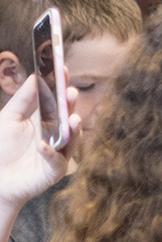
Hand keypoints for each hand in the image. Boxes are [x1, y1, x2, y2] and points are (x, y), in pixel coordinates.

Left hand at [0, 80, 75, 212]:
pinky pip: (56, 161)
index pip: (58, 102)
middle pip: (68, 118)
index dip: (61, 86)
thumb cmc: (2, 149)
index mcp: (47, 121)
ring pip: (71, 140)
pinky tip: (42, 146)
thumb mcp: (8, 118)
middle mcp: (56, 136)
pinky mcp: (53, 171)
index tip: (62, 70)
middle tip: (71, 93)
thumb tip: (35, 77)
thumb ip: (22, 99)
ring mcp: (58, 154)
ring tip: (73, 119)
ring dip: (73, 130)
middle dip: (71, 106)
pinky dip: (50, 153)